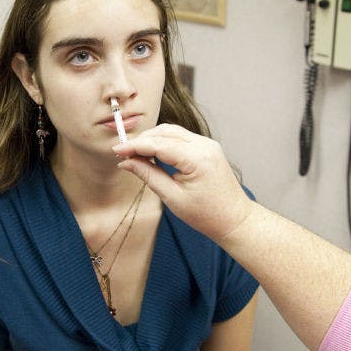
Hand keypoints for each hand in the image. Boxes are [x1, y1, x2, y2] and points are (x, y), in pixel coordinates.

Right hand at [112, 124, 252, 244]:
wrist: (234, 219)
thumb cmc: (207, 214)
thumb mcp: (172, 198)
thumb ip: (148, 175)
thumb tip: (127, 162)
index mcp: (197, 158)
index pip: (158, 144)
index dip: (134, 146)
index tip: (116, 151)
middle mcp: (204, 145)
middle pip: (164, 132)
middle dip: (142, 140)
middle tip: (123, 153)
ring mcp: (207, 144)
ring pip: (172, 132)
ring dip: (152, 139)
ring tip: (134, 154)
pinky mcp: (207, 147)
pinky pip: (180, 138)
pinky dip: (163, 142)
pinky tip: (152, 153)